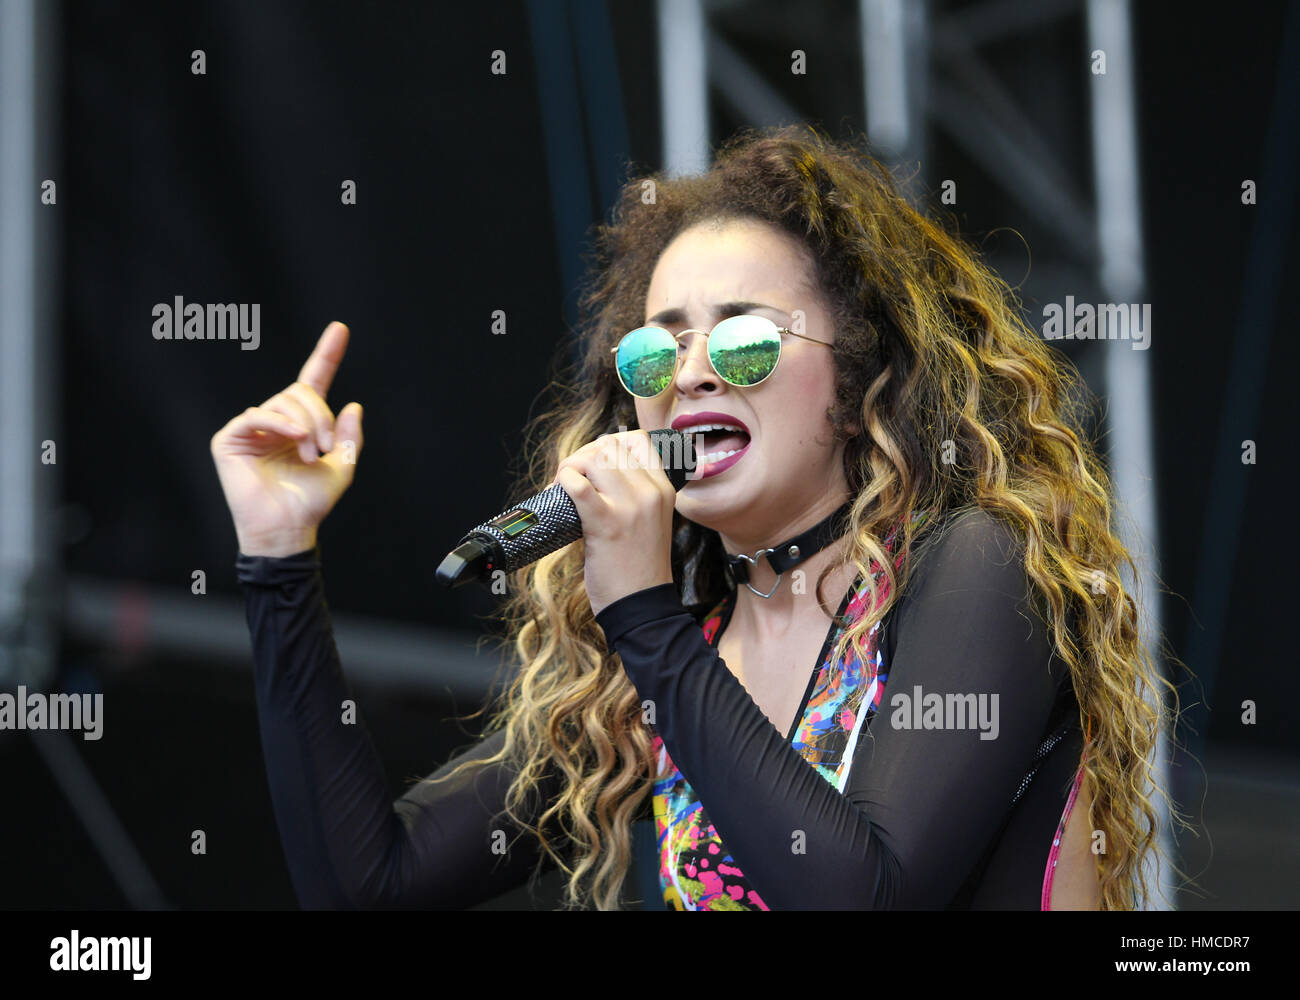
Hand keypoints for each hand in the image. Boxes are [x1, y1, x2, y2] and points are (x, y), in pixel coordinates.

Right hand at [210, 321, 364, 555]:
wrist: (288, 529)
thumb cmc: (311, 502)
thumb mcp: (342, 467)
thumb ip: (348, 436)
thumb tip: (352, 404)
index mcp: (301, 424)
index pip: (313, 380)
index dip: (326, 354)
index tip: (340, 328)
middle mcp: (276, 421)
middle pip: (300, 392)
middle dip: (320, 417)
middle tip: (324, 448)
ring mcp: (251, 428)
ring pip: (283, 401)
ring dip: (305, 426)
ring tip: (310, 455)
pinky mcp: (230, 438)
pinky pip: (257, 414)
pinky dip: (280, 423)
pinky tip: (295, 439)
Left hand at [554, 430, 676, 616]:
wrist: (642, 604)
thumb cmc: (640, 567)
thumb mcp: (651, 521)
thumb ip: (634, 495)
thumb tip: (594, 471)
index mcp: (663, 490)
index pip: (638, 440)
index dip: (610, 443)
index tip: (595, 461)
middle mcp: (650, 492)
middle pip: (610, 447)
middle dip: (584, 456)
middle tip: (572, 477)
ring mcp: (630, 506)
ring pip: (594, 459)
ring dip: (571, 467)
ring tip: (564, 486)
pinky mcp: (605, 522)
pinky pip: (578, 484)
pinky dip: (564, 481)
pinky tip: (560, 491)